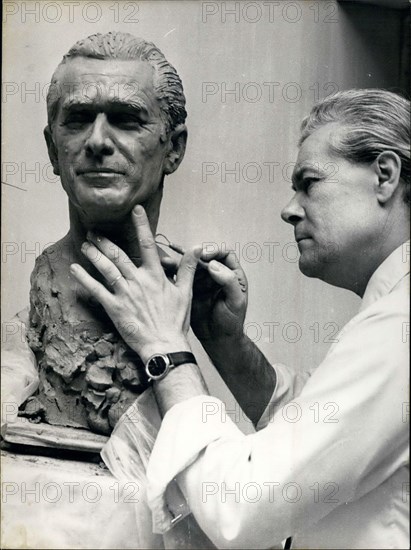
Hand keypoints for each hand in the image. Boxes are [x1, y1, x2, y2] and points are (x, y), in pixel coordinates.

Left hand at [70, 206, 200, 362]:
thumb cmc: (176, 320)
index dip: (141, 225)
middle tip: (94, 232)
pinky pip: (96, 290)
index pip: (148, 244)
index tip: (135, 209)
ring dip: (94, 255)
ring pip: (106, 269)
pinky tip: (75, 269)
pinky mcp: (114, 308)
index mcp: (156, 275)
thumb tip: (196, 248)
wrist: (164, 345)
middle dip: (105, 242)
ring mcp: (125, 294)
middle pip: (119, 255)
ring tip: (85, 245)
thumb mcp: (186, 292)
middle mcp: (138, 281)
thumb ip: (187, 268)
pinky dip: (84, 279)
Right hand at [162, 248, 247, 342]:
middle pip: (204, 257)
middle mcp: (217, 274)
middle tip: (181, 255)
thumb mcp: (235, 302)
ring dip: (179, 262)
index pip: (224, 254)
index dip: (214, 251)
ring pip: (191, 265)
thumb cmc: (232, 322)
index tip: (204, 255)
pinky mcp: (191, 289)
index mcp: (232, 274)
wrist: (218, 339)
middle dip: (192, 255)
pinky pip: (182, 276)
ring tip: (166, 261)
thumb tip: (213, 265)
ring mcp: (203, 281)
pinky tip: (164, 269)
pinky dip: (174, 272)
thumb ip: (228, 282)